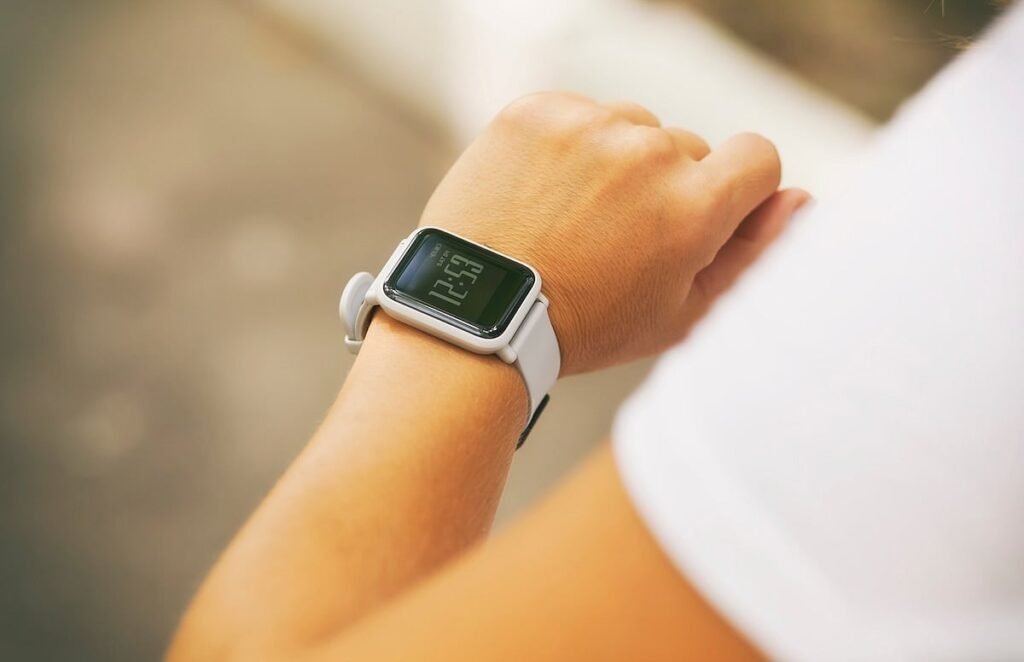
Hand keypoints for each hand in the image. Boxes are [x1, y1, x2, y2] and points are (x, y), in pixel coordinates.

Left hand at [420, 91, 808, 374]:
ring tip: (573, 218)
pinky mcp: (536, 111)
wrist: (478, 313)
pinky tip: (542, 194)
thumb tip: (802, 201)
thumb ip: (752, 256)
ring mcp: (587, 126)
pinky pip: (578, 113)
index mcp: (693, 206)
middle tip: (615, 238)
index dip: (737, 189)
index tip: (702, 213)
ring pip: (632, 127)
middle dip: (666, 185)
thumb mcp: (680, 314)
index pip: (757, 156)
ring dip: (617, 161)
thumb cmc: (585, 325)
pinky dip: (567, 146)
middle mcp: (647, 154)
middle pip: (686, 147)